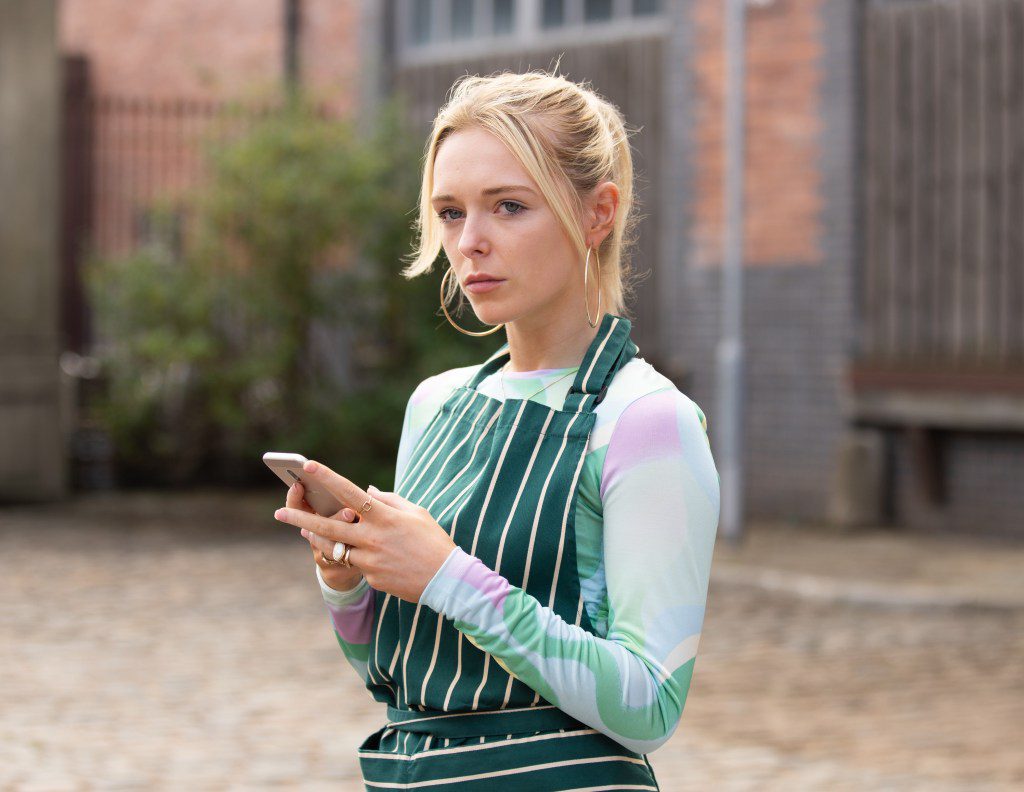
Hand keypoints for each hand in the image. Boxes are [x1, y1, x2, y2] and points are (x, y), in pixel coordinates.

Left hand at [274, 459, 457, 602]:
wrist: (446, 579)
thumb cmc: (433, 540)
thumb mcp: (416, 513)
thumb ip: (389, 499)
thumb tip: (367, 490)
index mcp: (385, 516)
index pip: (350, 492)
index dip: (328, 477)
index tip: (309, 466)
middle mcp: (373, 537)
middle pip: (329, 526)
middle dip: (301, 517)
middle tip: (278, 512)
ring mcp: (370, 560)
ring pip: (334, 548)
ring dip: (317, 538)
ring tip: (305, 529)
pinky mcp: (371, 577)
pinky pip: (356, 564)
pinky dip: (355, 556)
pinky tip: (366, 554)